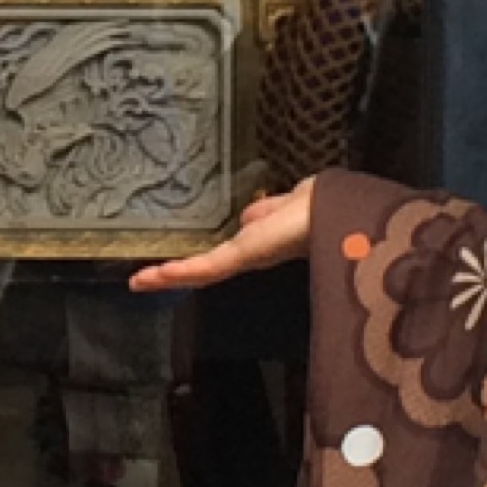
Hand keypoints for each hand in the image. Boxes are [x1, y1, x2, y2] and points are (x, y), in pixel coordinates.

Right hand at [130, 178, 314, 293]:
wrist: (346, 211)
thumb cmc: (328, 203)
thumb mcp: (291, 203)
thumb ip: (270, 210)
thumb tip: (249, 217)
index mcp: (265, 240)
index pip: (225, 253)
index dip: (200, 260)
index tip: (175, 264)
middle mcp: (254, 253)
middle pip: (209, 268)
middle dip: (178, 274)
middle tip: (146, 281)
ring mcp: (249, 257)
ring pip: (204, 270)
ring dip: (172, 276)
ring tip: (140, 282)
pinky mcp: (246, 255)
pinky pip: (208, 266)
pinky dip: (181, 270)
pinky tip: (153, 276)